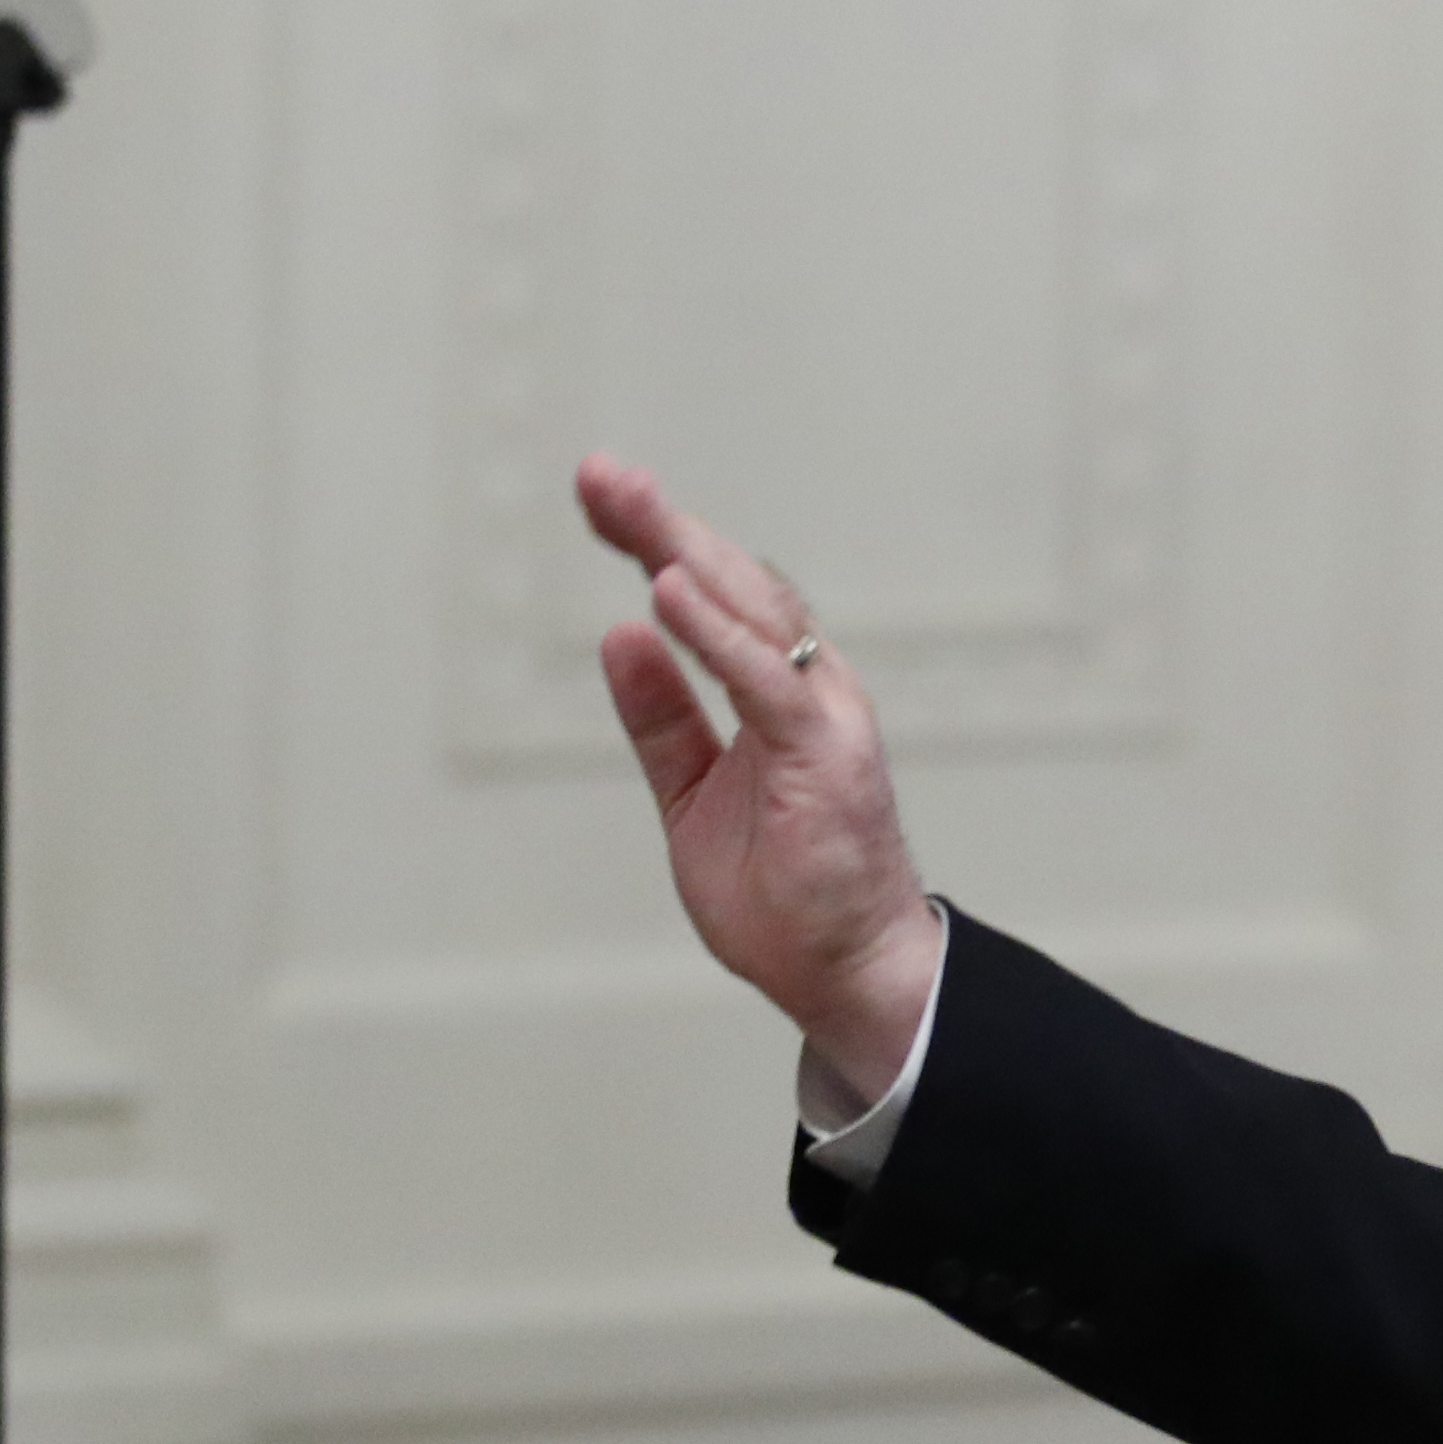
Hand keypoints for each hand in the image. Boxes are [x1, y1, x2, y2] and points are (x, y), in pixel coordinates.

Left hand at [579, 454, 944, 1103]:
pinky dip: (717, 635)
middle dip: (661, 524)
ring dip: (686, 554)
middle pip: (729, 584)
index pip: (710, 597)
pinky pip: (768, 681)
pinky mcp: (827, 754)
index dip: (653, 541)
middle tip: (599, 472)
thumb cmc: (785, 889)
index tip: (598, 494)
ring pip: (753, 613)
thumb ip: (662, 718)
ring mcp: (823, 715)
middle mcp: (807, 687)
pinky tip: (666, 593)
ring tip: (628, 506)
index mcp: (775, 692)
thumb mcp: (692, 793)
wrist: (844, 971)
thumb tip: (620, 638)